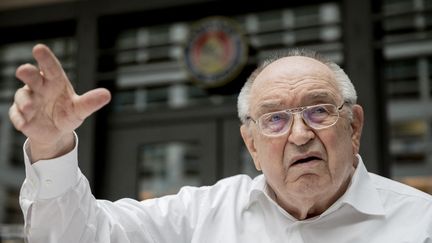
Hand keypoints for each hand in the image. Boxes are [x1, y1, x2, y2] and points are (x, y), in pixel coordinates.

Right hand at [9, 44, 110, 162]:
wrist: (56, 132)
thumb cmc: (68, 114)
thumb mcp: (80, 109)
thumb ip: (90, 102)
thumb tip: (107, 95)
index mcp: (54, 81)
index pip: (50, 67)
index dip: (45, 58)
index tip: (39, 48)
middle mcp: (39, 87)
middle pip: (31, 77)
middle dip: (27, 73)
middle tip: (24, 70)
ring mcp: (28, 100)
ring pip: (22, 96)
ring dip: (25, 101)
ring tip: (30, 108)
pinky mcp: (20, 115)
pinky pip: (16, 115)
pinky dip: (19, 118)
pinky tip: (24, 123)